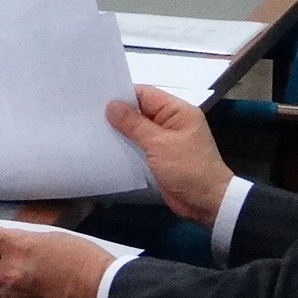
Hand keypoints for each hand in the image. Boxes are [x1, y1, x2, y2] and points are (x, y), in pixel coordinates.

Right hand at [107, 86, 233, 226]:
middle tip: (89, 112)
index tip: (97, 97)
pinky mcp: (161, 156)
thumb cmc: (188, 169)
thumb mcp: (159, 144)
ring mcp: (166, 139)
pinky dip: (127, 145)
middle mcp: (172, 121)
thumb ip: (134, 124)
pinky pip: (140, 145)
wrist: (207, 203)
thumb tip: (111, 105)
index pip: (145, 94)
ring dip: (121, 131)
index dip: (122, 94)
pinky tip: (107, 146)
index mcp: (178, 111)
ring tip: (93, 127)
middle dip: (118, 113)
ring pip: (138, 129)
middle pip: (140, 110)